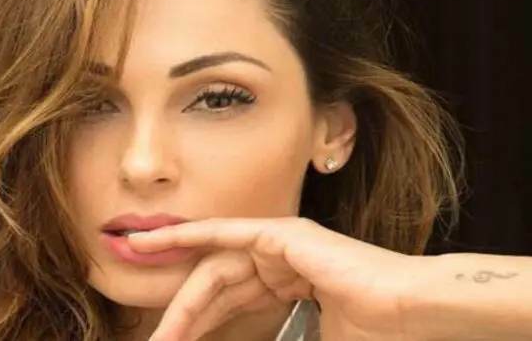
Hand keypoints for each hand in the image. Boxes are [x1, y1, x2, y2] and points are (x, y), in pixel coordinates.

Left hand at [127, 217, 422, 340]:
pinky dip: (189, 236)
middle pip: (216, 288)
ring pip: (214, 269)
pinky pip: (224, 234)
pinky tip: (155, 243)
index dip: (199, 321)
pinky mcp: (280, 233)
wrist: (408, 313)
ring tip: (159, 331)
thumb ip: (281, 338)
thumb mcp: (312, 339)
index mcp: (287, 281)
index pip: (230, 301)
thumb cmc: (374, 332)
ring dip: (182, 299)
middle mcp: (278, 258)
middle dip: (185, 317)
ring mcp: (279, 243)